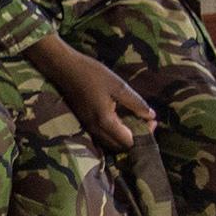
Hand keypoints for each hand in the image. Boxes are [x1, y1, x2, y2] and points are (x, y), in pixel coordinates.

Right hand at [27, 35, 156, 149]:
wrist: (64, 68)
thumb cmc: (92, 74)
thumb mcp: (118, 85)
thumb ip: (135, 102)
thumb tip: (151, 116)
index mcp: (105, 121)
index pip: (128, 141)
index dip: (143, 134)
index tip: (151, 121)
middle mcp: (96, 129)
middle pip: (120, 147)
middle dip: (135, 138)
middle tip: (145, 122)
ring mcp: (88, 127)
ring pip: (110, 143)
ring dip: (124, 137)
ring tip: (134, 121)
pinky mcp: (85, 122)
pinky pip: (103, 136)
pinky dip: (115, 134)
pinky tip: (120, 120)